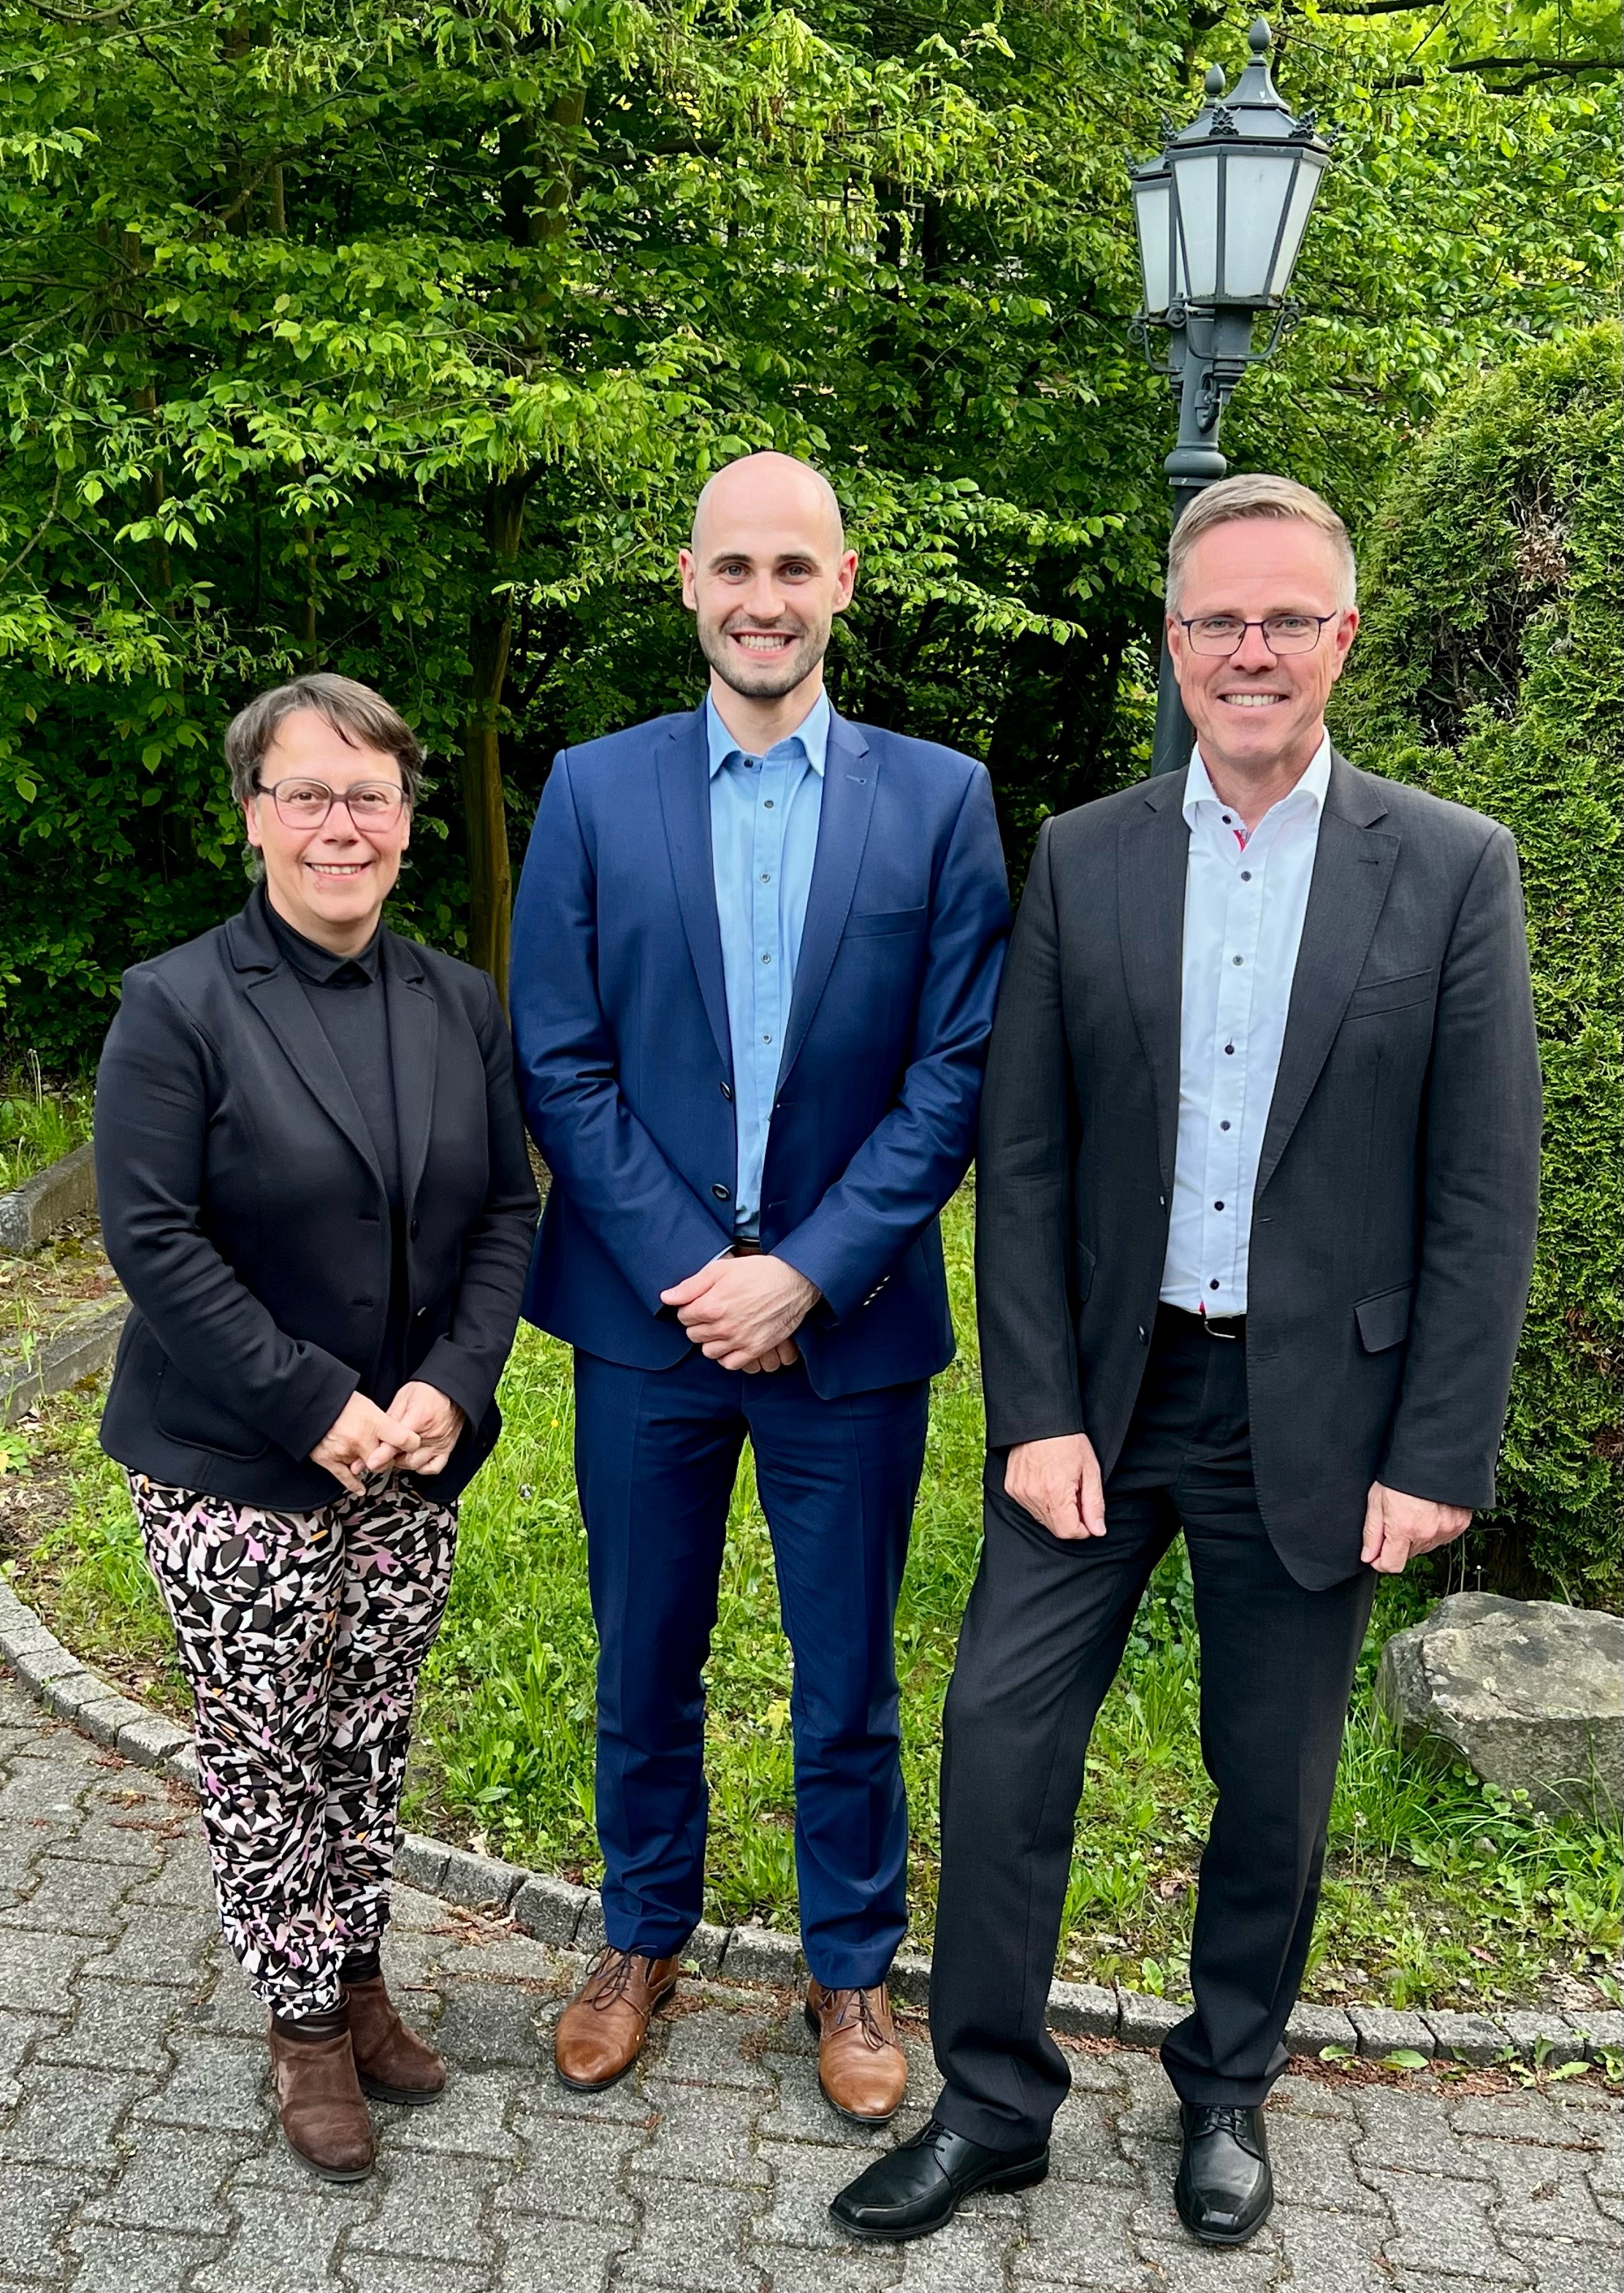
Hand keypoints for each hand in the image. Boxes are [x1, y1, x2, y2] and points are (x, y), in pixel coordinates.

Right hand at [310, 1391, 416, 1494]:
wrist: (311, 1400)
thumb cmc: (339, 1399)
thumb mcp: (369, 1405)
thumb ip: (383, 1422)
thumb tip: (395, 1435)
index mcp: (373, 1421)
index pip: (404, 1439)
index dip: (411, 1443)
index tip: (412, 1445)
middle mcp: (360, 1438)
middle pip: (385, 1460)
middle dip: (385, 1457)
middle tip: (382, 1450)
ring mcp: (344, 1451)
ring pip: (366, 1467)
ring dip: (366, 1462)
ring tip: (362, 1451)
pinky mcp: (328, 1459)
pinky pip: (345, 1477)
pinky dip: (354, 1485)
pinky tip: (360, 1488)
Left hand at [384, 1381, 466, 1476]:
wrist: (452, 1389)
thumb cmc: (429, 1391)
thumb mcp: (403, 1398)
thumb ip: (390, 1418)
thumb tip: (375, 1435)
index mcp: (419, 1418)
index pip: (397, 1442)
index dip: (381, 1454)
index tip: (370, 1462)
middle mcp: (432, 1434)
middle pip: (405, 1457)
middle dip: (390, 1458)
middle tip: (383, 1452)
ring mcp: (440, 1443)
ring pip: (416, 1464)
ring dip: (403, 1462)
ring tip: (397, 1453)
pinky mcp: (447, 1448)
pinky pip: (434, 1467)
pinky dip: (422, 1467)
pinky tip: (414, 1459)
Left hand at [659, 1255, 819, 1370]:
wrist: (794, 1281)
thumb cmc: (757, 1272)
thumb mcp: (720, 1269)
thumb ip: (690, 1286)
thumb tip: (666, 1298)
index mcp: (711, 1306)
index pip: (683, 1317)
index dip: (690, 1308)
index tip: (701, 1302)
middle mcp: (723, 1327)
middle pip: (694, 1335)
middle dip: (699, 1324)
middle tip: (712, 1312)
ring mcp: (739, 1341)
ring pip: (708, 1352)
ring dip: (711, 1341)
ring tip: (721, 1327)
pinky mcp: (755, 1349)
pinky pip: (729, 1364)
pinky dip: (727, 1356)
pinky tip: (731, 1342)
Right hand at [1005, 1433, 1105, 1541]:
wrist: (1040, 1420)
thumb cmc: (1068, 1441)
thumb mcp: (1091, 1471)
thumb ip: (1094, 1504)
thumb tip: (1098, 1530)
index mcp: (1056, 1494)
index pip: (1069, 1532)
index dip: (1083, 1528)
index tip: (1087, 1514)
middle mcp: (1034, 1496)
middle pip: (1055, 1528)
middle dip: (1070, 1518)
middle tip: (1076, 1494)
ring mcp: (1020, 1493)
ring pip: (1042, 1519)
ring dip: (1055, 1510)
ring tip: (1060, 1485)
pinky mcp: (1011, 1488)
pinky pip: (1029, 1506)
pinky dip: (1040, 1501)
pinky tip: (1046, 1482)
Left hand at [1360, 1481, 1471, 1574]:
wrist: (1432, 1457)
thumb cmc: (1402, 1474)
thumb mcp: (1376, 1500)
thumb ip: (1372, 1532)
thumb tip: (1368, 1556)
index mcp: (1403, 1529)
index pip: (1392, 1565)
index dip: (1380, 1561)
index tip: (1377, 1553)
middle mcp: (1427, 1533)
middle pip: (1408, 1555)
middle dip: (1399, 1543)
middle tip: (1397, 1519)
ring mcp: (1446, 1530)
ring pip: (1426, 1546)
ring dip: (1418, 1536)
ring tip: (1414, 1511)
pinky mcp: (1459, 1524)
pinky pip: (1443, 1536)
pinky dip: (1435, 1528)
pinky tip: (1429, 1511)